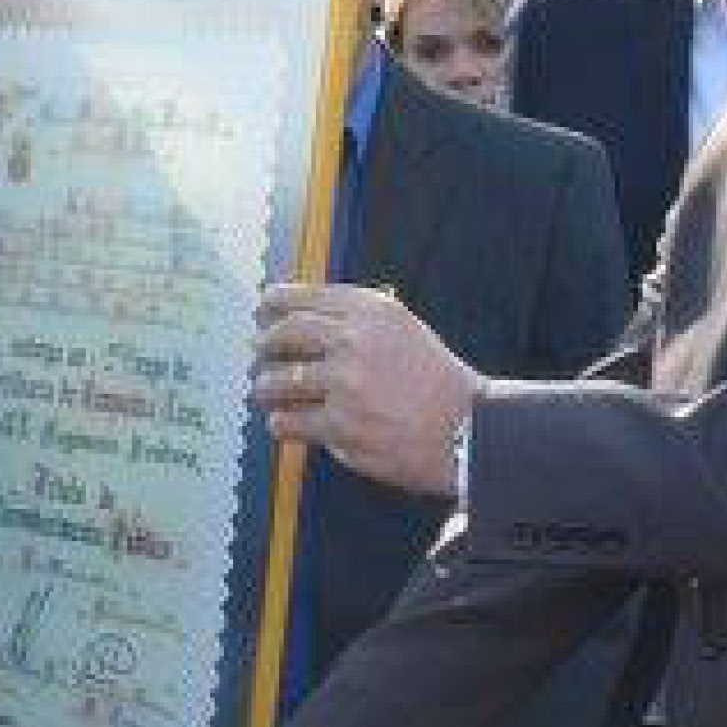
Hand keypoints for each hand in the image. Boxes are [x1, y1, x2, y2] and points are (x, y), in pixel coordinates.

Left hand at [253, 284, 477, 498]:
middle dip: (263, 345)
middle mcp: (355, 341)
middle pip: (283, 335)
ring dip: (265, 388)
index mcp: (371, 311)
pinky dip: (280, 422)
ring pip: (277, 381)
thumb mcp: (403, 328)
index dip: (272, 305)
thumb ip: (358, 319)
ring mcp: (346, 385)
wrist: (467, 428)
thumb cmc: (435, 381)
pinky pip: (288, 421)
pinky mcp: (341, 426)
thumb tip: (303, 317)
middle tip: (258, 355)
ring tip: (266, 393)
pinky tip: (284, 423)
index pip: (302, 298)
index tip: (261, 311)